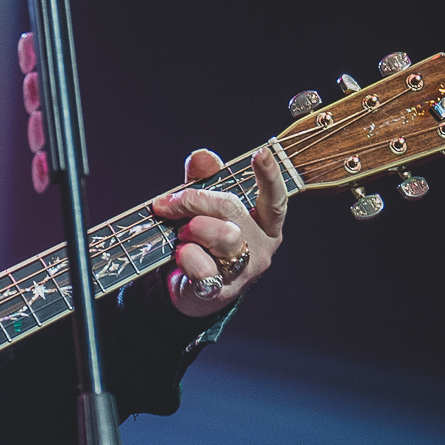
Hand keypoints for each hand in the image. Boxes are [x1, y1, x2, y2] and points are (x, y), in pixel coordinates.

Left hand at [151, 147, 286, 317]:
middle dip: (194, 200)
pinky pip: (201, 264)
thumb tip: (203, 157)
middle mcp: (262, 248)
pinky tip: (181, 256)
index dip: (270, 176)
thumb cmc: (203, 243)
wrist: (192, 291)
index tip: (262, 153)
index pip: (275, 199)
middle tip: (169, 205)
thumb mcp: (204, 209)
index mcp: (266, 226)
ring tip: (182, 235)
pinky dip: (184, 255)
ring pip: (222, 236)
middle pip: (232, 209)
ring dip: (192, 229)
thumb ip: (205, 180)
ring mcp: (243, 271)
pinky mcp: (220, 290)